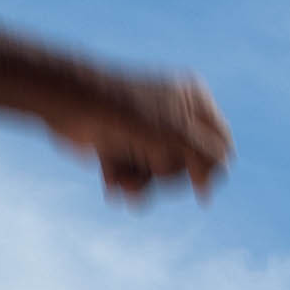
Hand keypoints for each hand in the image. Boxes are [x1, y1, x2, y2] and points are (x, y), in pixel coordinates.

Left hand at [47, 67, 231, 204]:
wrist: (70, 103)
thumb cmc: (127, 112)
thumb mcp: (176, 133)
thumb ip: (205, 157)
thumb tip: (209, 189)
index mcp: (194, 99)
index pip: (220, 145)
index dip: (210, 169)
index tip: (197, 187)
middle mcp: (173, 113)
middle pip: (187, 166)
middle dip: (165, 175)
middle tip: (149, 164)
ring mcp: (146, 130)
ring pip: (157, 176)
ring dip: (141, 183)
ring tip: (122, 181)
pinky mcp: (122, 145)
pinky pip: (134, 176)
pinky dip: (123, 180)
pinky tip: (110, 181)